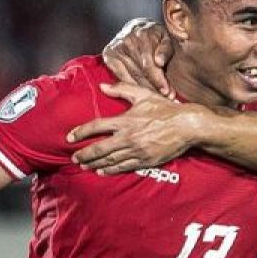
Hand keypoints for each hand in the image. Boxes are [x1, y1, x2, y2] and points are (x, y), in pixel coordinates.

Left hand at [68, 82, 198, 173]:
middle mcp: (128, 137)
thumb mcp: (143, 95)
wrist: (187, 126)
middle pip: (99, 148)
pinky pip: (123, 167)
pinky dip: (111, 170)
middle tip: (74, 158)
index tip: (70, 137)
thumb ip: (121, 89)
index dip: (81, 132)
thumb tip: (102, 85)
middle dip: (84, 154)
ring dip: (95, 164)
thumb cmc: (165, 109)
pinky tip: (102, 171)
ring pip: (110, 160)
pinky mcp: (145, 160)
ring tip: (85, 166)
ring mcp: (136, 150)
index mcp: (125, 120)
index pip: (96, 127)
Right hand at [103, 19, 174, 98]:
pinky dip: (128, 85)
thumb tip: (160, 62)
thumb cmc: (155, 36)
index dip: (158, 80)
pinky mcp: (108, 55)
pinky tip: (137, 93)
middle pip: (139, 72)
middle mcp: (127, 41)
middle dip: (152, 87)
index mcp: (143, 35)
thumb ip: (166, 49)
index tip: (167, 92)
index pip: (149, 64)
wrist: (137, 26)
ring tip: (153, 98)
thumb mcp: (166, 38)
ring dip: (142, 89)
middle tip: (163, 98)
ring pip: (130, 76)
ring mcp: (116, 48)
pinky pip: (119, 75)